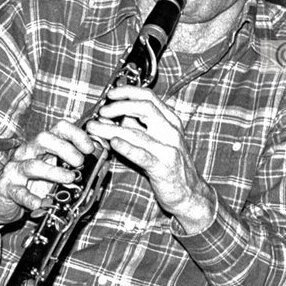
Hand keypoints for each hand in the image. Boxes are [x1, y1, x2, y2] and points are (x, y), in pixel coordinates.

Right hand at [0, 120, 97, 226]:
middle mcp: (27, 152)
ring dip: (52, 171)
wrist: (2, 200)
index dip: (76, 134)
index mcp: (42, 145)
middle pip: (43, 138)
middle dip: (64, 148)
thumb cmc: (34, 184)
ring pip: (32, 164)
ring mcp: (15, 170)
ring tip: (69, 179)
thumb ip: (74, 166)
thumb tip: (104, 160)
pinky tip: (41, 203)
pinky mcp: (7, 188)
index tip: (90, 148)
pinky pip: (18, 191)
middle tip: (80, 162)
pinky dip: (30, 198)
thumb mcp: (55, 171)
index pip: (59, 128)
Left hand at [86, 84, 209, 229]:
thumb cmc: (170, 166)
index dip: (128, 92)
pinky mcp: (163, 168)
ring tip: (94, 127)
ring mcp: (169, 149)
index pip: (149, 97)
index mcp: (171, 121)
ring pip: (137, 133)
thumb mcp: (157, 140)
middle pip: (144, 108)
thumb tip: (112, 115)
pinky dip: (126, 148)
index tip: (111, 94)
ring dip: (111, 128)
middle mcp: (171, 132)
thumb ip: (138, 126)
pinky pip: (142, 155)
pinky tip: (114, 143)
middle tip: (102, 111)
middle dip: (119, 106)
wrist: (190, 193)